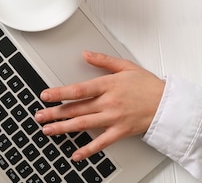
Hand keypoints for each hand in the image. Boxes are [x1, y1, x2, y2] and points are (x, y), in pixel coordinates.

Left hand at [34, 51, 164, 161]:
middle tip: (39, 115)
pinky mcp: (121, 131)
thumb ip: (103, 60)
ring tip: (48, 130)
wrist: (169, 104)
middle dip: (55, 112)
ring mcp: (114, 118)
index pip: (78, 90)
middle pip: (76, 108)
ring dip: (64, 128)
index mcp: (108, 85)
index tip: (45, 95)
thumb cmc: (148, 85)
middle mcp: (109, 103)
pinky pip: (102, 143)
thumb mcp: (126, 66)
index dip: (60, 93)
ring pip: (84, 124)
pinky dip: (88, 150)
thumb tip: (86, 54)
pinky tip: (76, 154)